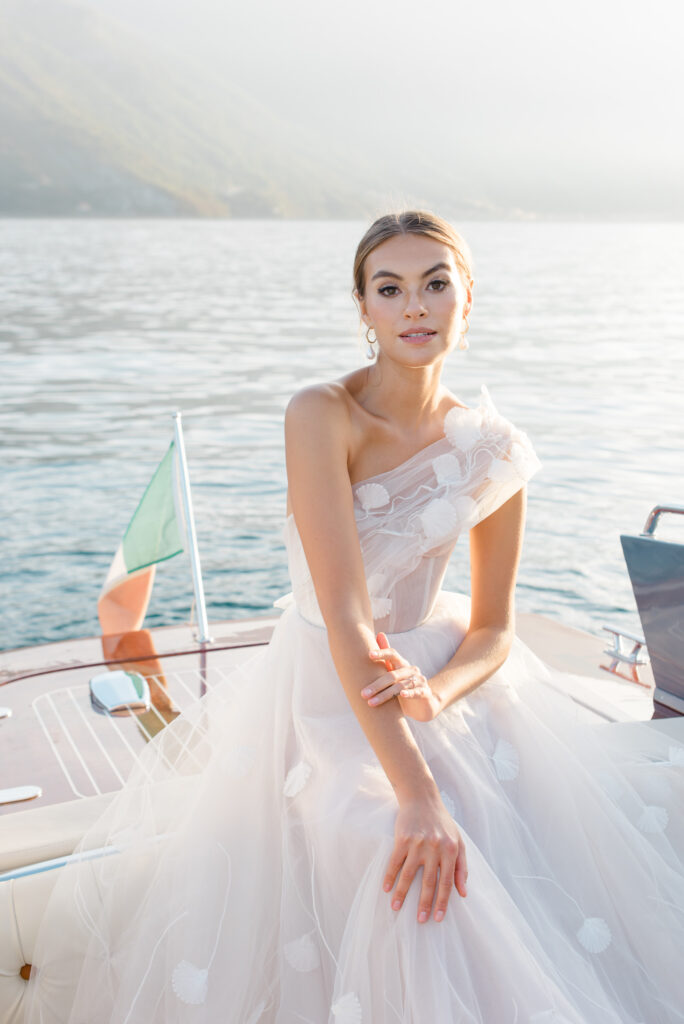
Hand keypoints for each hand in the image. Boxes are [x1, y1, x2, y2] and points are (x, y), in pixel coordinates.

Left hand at [361, 632, 441, 722]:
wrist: (423, 704)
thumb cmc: (403, 686)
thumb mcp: (394, 672)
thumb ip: (386, 656)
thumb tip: (379, 633)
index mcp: (402, 663)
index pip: (392, 654)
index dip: (382, 652)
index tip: (369, 655)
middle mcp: (411, 670)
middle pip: (392, 675)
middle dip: (376, 685)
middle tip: (363, 694)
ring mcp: (419, 680)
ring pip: (400, 686)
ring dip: (385, 695)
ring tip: (371, 702)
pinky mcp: (425, 692)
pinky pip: (417, 692)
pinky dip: (410, 693)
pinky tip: (402, 694)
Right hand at [384, 792, 467, 921]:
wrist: (422, 798)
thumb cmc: (442, 823)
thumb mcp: (459, 842)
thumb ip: (462, 867)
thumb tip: (462, 893)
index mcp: (451, 850)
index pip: (447, 882)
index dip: (443, 902)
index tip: (438, 918)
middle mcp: (435, 848)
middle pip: (429, 882)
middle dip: (424, 904)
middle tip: (421, 921)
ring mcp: (418, 843)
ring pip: (409, 875)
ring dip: (402, 893)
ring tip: (396, 908)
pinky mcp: (402, 838)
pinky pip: (395, 862)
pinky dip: (390, 876)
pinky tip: (386, 888)